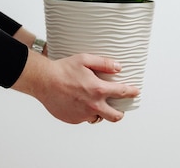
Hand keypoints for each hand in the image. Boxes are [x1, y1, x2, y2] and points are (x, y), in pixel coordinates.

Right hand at [11, 50, 138, 123]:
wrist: (44, 81)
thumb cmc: (63, 69)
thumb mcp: (85, 60)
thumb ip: (104, 63)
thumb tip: (118, 66)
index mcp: (98, 89)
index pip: (121, 92)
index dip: (131, 92)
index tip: (135, 91)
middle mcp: (92, 105)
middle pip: (115, 116)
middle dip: (120, 113)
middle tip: (120, 108)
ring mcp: (83, 114)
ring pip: (98, 117)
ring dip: (100, 112)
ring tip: (96, 103)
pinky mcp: (73, 119)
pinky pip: (84, 117)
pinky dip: (85, 111)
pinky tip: (79, 102)